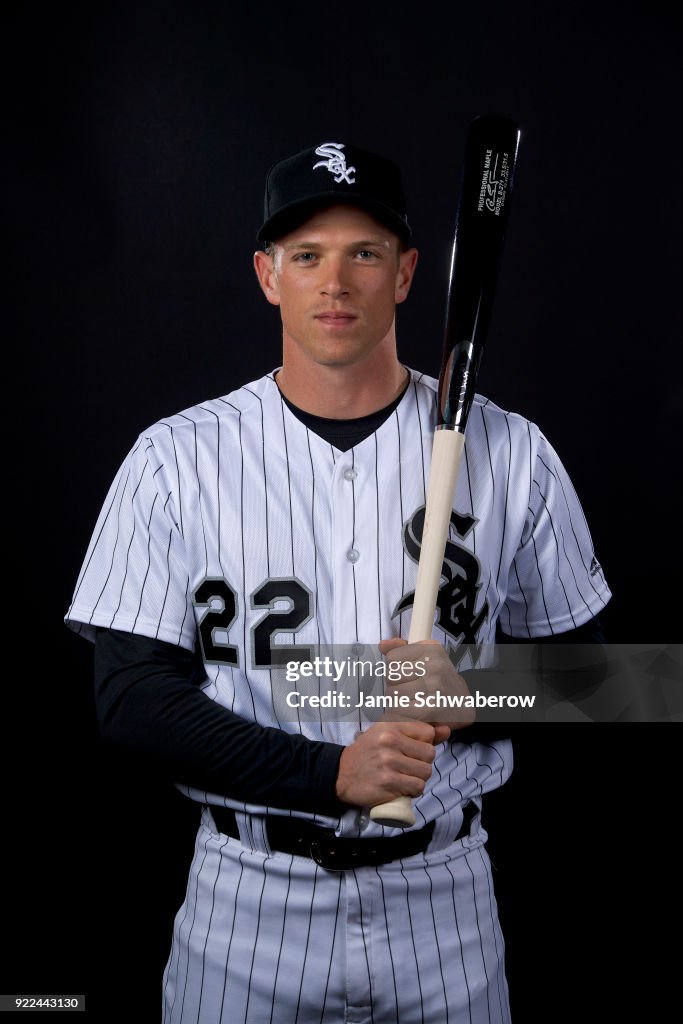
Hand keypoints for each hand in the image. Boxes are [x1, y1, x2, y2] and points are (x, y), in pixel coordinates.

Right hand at [335, 719, 451, 807]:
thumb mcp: (387, 734)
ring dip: (418, 778)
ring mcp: (388, 762)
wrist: (340, 774)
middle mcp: (389, 741)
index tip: (414, 751)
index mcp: (390, 725)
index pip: (427, 732)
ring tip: (405, 778)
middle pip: (430, 754)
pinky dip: (413, 791)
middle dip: (422, 763)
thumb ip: (417, 732)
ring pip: (425, 772)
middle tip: (408, 767)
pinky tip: (403, 788)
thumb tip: (447, 730)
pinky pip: (417, 787)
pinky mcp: (388, 783)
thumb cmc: (368, 753)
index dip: (425, 744)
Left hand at [377, 637, 475, 729]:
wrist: (464, 704)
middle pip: (390, 676)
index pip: (392, 658)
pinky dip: (401, 713)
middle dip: (394, 685)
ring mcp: (435, 686)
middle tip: (408, 690)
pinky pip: (400, 709)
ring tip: (409, 700)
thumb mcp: (425, 657)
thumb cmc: (439, 678)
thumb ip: (401, 648)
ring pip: (392, 693)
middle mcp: (434, 665)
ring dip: (396, 700)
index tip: (407, 674)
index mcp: (431, 649)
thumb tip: (382, 644)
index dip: (395, 668)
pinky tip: (411, 712)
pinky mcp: (433, 708)